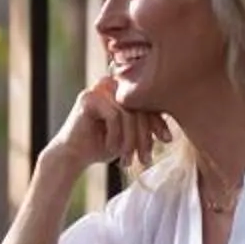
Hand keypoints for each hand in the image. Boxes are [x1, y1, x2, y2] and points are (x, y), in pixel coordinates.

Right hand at [42, 76, 168, 176]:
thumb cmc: (103, 145)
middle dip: (145, 137)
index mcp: (124, 89)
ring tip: (126, 160)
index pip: (149, 102)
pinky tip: (110, 149)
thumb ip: (146, 126)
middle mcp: (113, 83)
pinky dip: (115, 136)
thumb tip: (171, 133)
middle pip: (141, 107)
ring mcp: (99, 88)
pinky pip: (114, 116)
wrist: (73, 156)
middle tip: (145, 159)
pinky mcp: (88, 97)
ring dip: (130, 141)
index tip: (167, 140)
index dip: (159, 122)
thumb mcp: (131, 135)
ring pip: (129, 114)